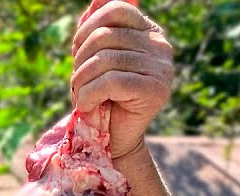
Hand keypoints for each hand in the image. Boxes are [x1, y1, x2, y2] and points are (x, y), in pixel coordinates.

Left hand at [70, 0, 173, 158]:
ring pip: (104, 60)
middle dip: (79, 61)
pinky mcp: (156, 90)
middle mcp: (160, 46)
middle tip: (77, 83)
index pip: (115, 10)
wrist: (111, 139)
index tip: (77, 54)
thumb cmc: (100, 97)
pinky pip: (110, 81)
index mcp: (149, 33)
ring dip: (80, 81)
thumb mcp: (94, 60)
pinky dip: (88, 94)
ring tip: (81, 95)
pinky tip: (87, 105)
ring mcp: (162, 68)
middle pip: (104, 37)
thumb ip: (97, 28)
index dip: (86, 30)